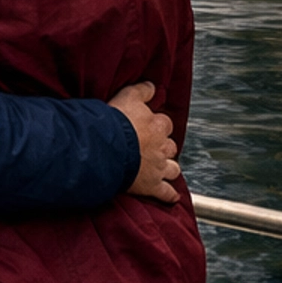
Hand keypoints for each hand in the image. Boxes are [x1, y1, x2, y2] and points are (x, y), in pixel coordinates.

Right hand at [107, 80, 180, 202]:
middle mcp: (161, 147)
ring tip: (163, 168)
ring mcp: (158, 167)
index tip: (151, 127)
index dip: (158, 126)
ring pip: (173, 169)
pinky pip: (166, 193)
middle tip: (153, 147)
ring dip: (169, 168)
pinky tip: (172, 196)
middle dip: (164, 147)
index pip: (165, 124)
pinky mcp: (152, 186)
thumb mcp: (127, 96)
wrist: (108, 148)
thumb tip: (152, 86)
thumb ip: (142, 90)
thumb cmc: (115, 122)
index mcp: (157, 126)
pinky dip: (170, 195)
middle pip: (170, 147)